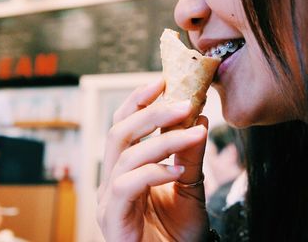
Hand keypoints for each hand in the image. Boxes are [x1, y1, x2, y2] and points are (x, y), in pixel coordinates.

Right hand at [97, 78, 209, 240]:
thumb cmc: (179, 231)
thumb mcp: (190, 185)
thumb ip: (190, 154)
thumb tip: (199, 118)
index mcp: (126, 169)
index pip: (125, 126)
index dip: (139, 101)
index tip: (162, 81)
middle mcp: (112, 179)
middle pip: (118, 132)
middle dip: (150, 112)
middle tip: (181, 100)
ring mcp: (108, 199)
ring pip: (126, 155)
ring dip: (162, 139)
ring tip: (192, 130)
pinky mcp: (111, 217)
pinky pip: (126, 185)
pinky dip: (154, 172)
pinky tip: (178, 171)